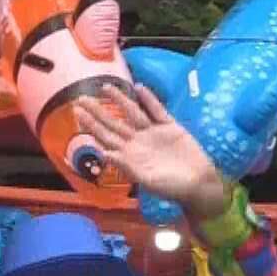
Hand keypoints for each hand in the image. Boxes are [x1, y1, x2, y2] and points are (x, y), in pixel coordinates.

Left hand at [74, 85, 228, 220]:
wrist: (199, 184)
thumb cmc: (172, 188)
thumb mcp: (147, 180)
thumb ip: (125, 166)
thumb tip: (104, 153)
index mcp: (129, 155)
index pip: (106, 137)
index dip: (91, 126)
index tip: (77, 113)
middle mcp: (138, 142)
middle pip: (114, 123)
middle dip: (98, 111)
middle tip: (81, 98)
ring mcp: (153, 133)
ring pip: (133, 113)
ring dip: (120, 100)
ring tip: (106, 87)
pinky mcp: (171, 127)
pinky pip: (158, 111)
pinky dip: (150, 100)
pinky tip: (140, 89)